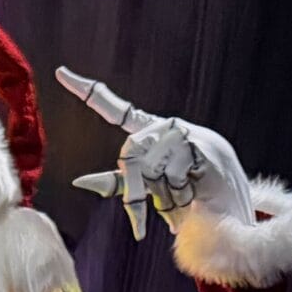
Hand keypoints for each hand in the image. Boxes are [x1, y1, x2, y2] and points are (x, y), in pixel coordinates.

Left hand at [55, 67, 255, 242]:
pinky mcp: (203, 146)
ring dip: (162, 196)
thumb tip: (79, 181)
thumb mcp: (151, 193)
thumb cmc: (190, 202)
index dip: (87, 91)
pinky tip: (197, 193)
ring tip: (183, 202)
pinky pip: (172, 171)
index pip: (116, 110)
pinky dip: (179, 192)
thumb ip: (121, 183)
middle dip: (135, 191)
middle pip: (130, 150)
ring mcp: (187, 134)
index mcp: (151, 135)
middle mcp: (167, 128)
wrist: (231, 214)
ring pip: (151, 164)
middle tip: (142, 218)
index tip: (60, 73)